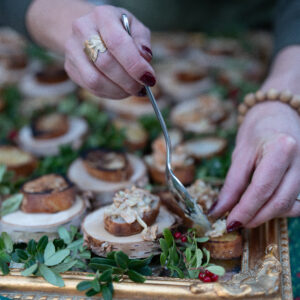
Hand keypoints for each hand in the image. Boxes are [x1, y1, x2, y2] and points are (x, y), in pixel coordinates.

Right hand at [64, 5, 154, 98]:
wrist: (90, 30)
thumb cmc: (118, 30)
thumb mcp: (134, 27)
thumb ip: (142, 41)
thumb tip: (145, 58)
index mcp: (102, 15)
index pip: (117, 43)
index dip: (135, 65)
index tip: (149, 79)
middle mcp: (82, 30)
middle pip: (105, 63)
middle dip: (128, 81)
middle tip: (142, 88)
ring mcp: (72, 50)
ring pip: (95, 80)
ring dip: (118, 91)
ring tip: (131, 90)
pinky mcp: (70, 68)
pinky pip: (91, 89)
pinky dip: (110, 94)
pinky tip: (120, 90)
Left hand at [210, 101, 299, 230]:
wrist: (279, 115)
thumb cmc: (257, 130)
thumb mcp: (240, 154)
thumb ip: (232, 184)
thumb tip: (219, 210)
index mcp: (281, 150)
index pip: (262, 189)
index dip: (245, 210)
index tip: (229, 223)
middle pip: (279, 201)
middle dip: (255, 217)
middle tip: (235, 222)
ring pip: (290, 205)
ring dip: (266, 215)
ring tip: (246, 214)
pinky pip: (298, 203)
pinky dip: (279, 210)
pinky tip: (264, 207)